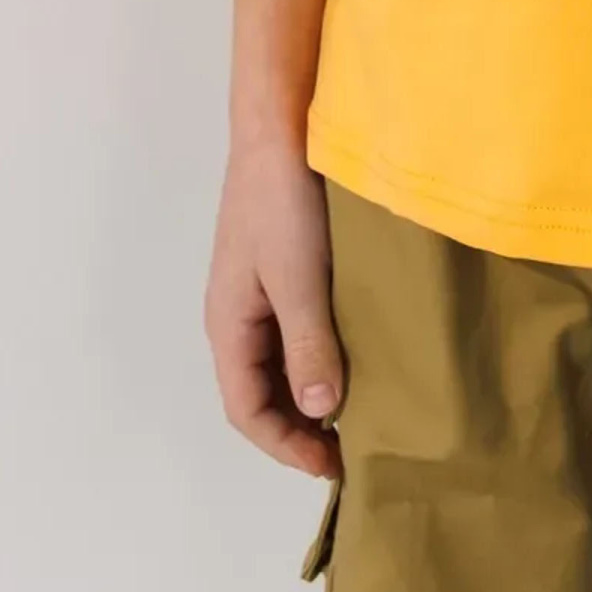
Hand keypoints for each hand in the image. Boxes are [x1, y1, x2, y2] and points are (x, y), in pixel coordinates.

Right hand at [204, 132, 344, 478]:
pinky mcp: (287, 268)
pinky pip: (299, 329)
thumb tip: (318, 414)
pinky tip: (358, 355)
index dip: (285, 446)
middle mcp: (240, 315)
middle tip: (353, 448)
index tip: (334, 464)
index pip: (246, 410)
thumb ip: (308, 344)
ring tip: (361, 410)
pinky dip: (323, 354)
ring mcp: (262, 291)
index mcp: (229, 325)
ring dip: (312, 392)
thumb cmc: (283, 204)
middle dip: (300, 428)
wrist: (282, 126)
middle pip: (262, 392)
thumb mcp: (298, 278)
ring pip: (282, 362)